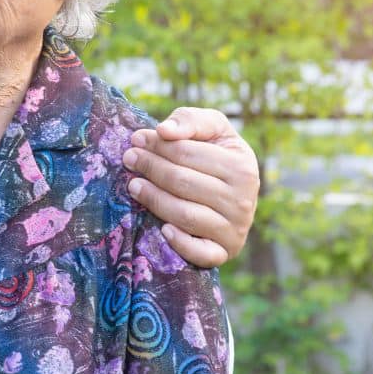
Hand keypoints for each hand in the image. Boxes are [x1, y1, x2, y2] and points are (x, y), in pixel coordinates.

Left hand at [123, 106, 259, 266]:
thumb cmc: (214, 154)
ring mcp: (235, 229)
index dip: (157, 145)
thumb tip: (165, 130)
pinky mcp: (224, 252)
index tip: (135, 139)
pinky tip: (163, 230)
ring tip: (133, 185)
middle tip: (128, 159)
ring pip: (185, 214)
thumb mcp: (210, 129)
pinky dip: (181, 243)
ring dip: (154, 199)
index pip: (188, 153)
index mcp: (242, 165)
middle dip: (151, 168)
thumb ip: (190, 120)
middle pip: (183, 182)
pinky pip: (202, 253)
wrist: (232, 194)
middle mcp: (243, 199)